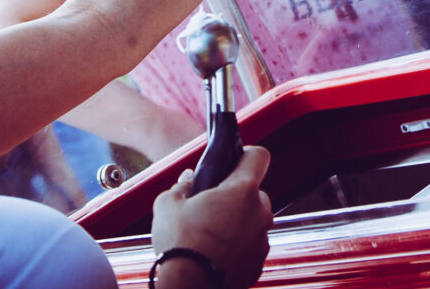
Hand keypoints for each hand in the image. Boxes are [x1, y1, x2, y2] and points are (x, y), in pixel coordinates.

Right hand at [152, 147, 272, 288]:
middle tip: (211, 206)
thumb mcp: (168, 204)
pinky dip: (238, 247)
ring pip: (253, 220)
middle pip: (254, 191)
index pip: (258, 156)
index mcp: (242, 191)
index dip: (244, 155)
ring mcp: (261, 241)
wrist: (188, 288)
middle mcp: (260, 214)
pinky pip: (251, 246)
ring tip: (210, 234)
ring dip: (237, 222)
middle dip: (235, 196)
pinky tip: (215, 254)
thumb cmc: (180, 244)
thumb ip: (182, 186)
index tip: (232, 163)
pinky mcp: (257, 264)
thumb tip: (188, 181)